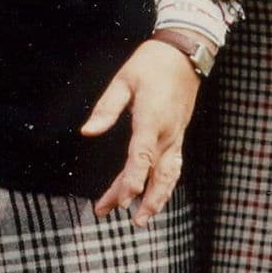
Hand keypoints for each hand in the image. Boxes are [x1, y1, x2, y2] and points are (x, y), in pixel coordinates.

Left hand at [81, 38, 201, 226]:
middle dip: (140, 199)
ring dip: (157, 199)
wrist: (184, 53)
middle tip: (118, 216)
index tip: (120, 201)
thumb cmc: (151, 63)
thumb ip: (106, 108)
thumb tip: (87, 132)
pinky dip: (165, 185)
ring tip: (142, 219)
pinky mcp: (179, 135)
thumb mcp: (123, 80)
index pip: (141, 158)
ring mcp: (176, 136)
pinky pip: (174, 166)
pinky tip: (155, 195)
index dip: (131, 181)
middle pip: (155, 175)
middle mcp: (167, 133)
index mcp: (151, 119)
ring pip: (169, 176)